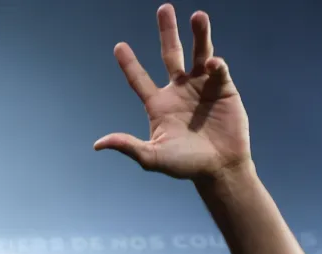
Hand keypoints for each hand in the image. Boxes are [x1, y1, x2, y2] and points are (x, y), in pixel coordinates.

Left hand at [94, 4, 250, 181]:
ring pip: (198, 53)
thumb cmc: (184, 165)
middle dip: (167, 32)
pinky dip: (216, 64)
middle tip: (164, 9)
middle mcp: (178, 90)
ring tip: (198, 16)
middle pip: (170, 54)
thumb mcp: (152, 157)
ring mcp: (201, 87)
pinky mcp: (224, 89)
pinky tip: (213, 64)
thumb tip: (98, 144)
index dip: (129, 64)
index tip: (118, 46)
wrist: (219, 169)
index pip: (139, 79)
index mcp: (158, 104)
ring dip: (199, 34)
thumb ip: (128, 146)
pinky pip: (218, 69)